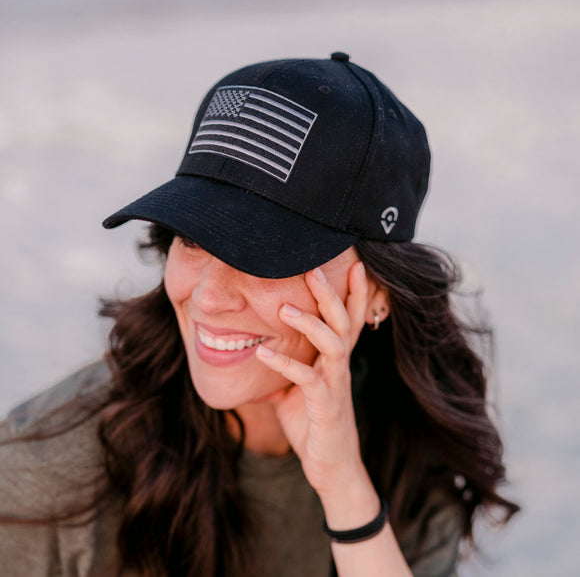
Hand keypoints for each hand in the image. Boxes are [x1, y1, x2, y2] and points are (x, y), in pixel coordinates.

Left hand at [255, 261, 371, 498]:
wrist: (330, 467)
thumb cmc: (313, 423)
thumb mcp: (296, 389)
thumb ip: (286, 366)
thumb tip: (260, 349)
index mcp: (335, 360)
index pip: (348, 318)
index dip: (354, 292)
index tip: (352, 263)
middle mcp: (340, 367)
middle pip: (344, 322)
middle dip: (332, 294)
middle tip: (313, 269)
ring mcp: (336, 385)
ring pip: (333, 344)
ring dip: (310, 324)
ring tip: (283, 309)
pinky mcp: (326, 406)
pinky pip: (308, 380)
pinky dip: (285, 364)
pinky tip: (262, 352)